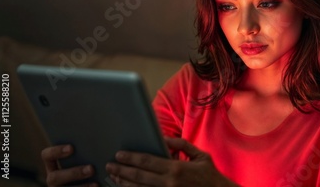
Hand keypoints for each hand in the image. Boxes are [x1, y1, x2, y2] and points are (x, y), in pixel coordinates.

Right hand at [41, 144, 97, 186]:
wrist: (93, 181)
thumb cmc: (88, 165)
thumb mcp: (83, 159)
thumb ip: (83, 153)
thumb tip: (96, 145)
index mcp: (53, 164)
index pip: (47, 155)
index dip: (56, 151)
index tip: (72, 148)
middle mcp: (53, 178)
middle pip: (55, 177)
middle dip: (74, 173)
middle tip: (91, 169)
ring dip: (81, 186)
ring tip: (96, 184)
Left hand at [105, 137, 238, 186]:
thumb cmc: (210, 175)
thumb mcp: (199, 155)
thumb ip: (181, 145)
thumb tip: (164, 138)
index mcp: (176, 168)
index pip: (147, 162)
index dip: (131, 158)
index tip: (119, 155)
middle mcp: (169, 183)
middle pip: (139, 176)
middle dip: (122, 170)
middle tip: (110, 166)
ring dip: (124, 183)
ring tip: (114, 177)